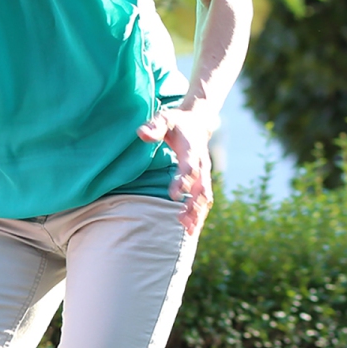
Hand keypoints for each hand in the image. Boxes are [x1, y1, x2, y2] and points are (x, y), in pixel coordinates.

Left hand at [137, 105, 214, 236]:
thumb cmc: (175, 122)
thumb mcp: (164, 118)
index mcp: (193, 149)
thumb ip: (154, 126)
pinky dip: (199, 213)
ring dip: (198, 212)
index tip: (173, 196)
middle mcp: (202, 163)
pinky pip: (203, 199)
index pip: (190, 167)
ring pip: (204, 196)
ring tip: (187, 229)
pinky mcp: (203, 180)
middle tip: (182, 220)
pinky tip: (189, 228)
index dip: (183, 181)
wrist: (197, 123)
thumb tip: (142, 134)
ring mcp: (204, 173)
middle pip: (201, 186)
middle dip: (193, 204)